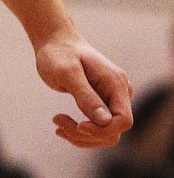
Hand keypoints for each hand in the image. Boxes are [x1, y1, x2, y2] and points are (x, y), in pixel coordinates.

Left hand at [36, 30, 132, 148]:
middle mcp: (119, 92)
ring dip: (80, 136)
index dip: (102, 130)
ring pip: (105, 134)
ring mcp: (112, 99)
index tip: (78, 125)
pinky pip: (97, 129)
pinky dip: (79, 133)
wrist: (54, 41)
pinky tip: (61, 126)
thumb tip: (105, 122)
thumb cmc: (58, 53)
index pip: (123, 120)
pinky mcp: (102, 104)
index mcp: (115, 82)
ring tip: (57, 122)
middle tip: (57, 120)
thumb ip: (86, 95)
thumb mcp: (67, 72)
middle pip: (112, 131)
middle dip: (85, 134)